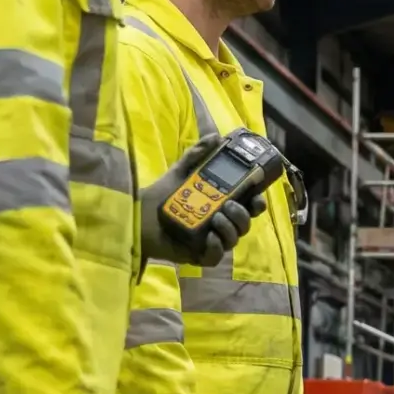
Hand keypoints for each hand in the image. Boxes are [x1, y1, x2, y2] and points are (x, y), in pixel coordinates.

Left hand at [139, 133, 269, 265]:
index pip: (248, 206)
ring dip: (230, 229)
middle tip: (229, 205)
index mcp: (221, 205)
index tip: (256, 197)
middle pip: (244, 224)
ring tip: (216, 218)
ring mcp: (210, 241)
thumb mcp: (181, 171)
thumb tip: (215, 136)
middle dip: (242, 215)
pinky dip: (216, 248)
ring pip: (233, 240)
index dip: (257, 203)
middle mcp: (219, 224)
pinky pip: (215, 257)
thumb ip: (197, 154)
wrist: (137, 214)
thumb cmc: (162, 195)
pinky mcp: (197, 256)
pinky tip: (209, 237)